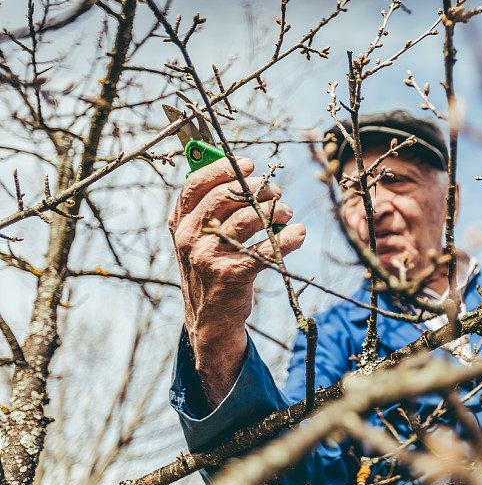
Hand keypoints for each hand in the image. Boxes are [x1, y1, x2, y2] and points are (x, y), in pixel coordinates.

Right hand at [169, 157, 304, 406]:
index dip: (223, 168)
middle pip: (226, 197)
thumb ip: (207, 208)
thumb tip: (237, 171)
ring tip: (287, 213)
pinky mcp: (232, 274)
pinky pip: (267, 248)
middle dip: (257, 188)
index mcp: (179, 225)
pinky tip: (299, 233)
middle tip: (275, 190)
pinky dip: (289, 238)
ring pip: (249, 219)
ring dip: (276, 211)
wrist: (210, 320)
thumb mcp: (197, 240)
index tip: (248, 164)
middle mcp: (189, 238)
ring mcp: (209, 257)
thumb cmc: (210, 270)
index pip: (196, 185)